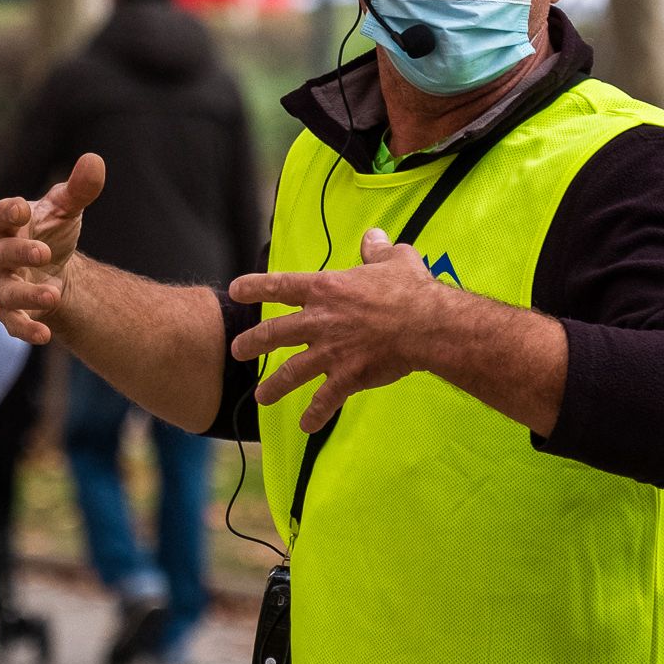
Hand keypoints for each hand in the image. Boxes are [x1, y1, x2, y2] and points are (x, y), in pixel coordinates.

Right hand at [0, 153, 105, 344]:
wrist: (53, 267)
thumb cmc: (52, 230)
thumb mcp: (66, 209)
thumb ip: (79, 188)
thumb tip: (95, 161)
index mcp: (9, 225)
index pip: (1, 215)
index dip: (8, 211)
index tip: (23, 206)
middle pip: (0, 253)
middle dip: (20, 252)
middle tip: (44, 252)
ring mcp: (3, 284)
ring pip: (5, 292)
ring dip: (26, 295)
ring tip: (52, 295)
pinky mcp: (10, 310)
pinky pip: (11, 322)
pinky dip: (25, 328)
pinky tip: (44, 335)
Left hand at [228, 228, 443, 433]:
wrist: (426, 326)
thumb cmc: (410, 290)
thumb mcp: (395, 259)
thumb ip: (376, 250)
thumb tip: (373, 237)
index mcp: (326, 289)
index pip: (280, 285)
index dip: (255, 287)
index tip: (237, 291)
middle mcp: (319, 321)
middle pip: (274, 333)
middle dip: (253, 343)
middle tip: (238, 350)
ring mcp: (329, 352)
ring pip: (291, 372)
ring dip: (273, 386)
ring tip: (261, 397)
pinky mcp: (346, 377)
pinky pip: (325, 400)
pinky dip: (315, 415)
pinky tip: (307, 426)